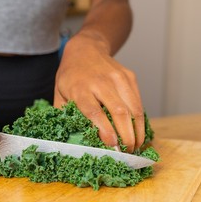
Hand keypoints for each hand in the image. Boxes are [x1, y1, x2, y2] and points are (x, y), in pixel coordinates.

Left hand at [54, 34, 143, 152]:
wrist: (86, 49)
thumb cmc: (70, 76)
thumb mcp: (59, 94)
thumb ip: (65, 115)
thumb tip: (71, 139)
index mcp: (79, 88)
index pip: (94, 112)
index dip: (104, 130)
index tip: (112, 145)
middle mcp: (100, 82)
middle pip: (118, 111)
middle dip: (126, 135)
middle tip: (127, 152)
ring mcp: (118, 78)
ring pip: (133, 108)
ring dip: (137, 130)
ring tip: (136, 146)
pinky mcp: (129, 77)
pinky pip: (138, 102)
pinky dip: (140, 120)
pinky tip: (138, 132)